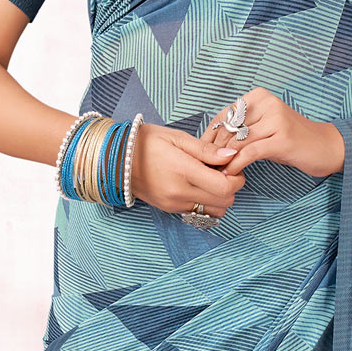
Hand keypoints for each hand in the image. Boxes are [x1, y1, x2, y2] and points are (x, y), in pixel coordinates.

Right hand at [130, 122, 245, 221]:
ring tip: (209, 178)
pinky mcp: (169, 209)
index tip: (230, 164)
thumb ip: (206, 150)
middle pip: (224, 203)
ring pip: (213, 212)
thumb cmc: (146, 142)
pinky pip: (197, 212)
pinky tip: (197, 184)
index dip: (236, 177)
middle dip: (230, 187)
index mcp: (184, 172)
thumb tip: (231, 156)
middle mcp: (180, 194)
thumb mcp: (178, 137)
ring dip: (219, 197)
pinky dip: (205, 201)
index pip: (226, 188)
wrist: (115, 159)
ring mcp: (174, 205)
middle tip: (221, 169)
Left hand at [201, 87, 345, 177]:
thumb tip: (210, 142)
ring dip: (222, 159)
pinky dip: (236, 164)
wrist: (326, 146)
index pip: (224, 115)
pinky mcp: (282, 138)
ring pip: (236, 140)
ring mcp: (276, 119)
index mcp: (259, 96)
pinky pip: (250, 152)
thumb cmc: (291, 138)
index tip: (200, 153)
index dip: (209, 135)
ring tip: (215, 173)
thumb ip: (242, 128)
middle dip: (213, 149)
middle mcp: (267, 102)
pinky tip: (230, 174)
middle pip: (228, 128)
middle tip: (205, 166)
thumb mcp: (264, 127)